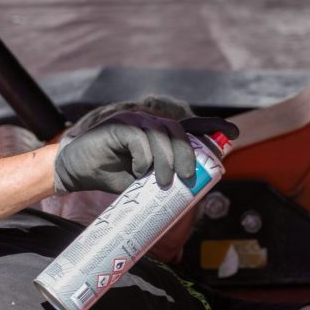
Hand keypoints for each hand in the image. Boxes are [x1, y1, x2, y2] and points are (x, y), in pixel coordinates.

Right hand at [54, 110, 238, 193]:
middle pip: (180, 133)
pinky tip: (139, 171)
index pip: (192, 127)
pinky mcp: (118, 126)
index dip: (213, 127)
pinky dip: (144, 157)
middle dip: (190, 155)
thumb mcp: (145, 180)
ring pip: (162, 135)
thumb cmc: (112, 176)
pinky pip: (139, 138)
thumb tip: (191, 188)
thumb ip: (165, 176)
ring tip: (163, 182)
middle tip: (189, 177)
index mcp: (159, 134)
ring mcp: (134, 121)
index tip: (234, 133)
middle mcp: (150, 122)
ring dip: (167, 161)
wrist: (74, 172)